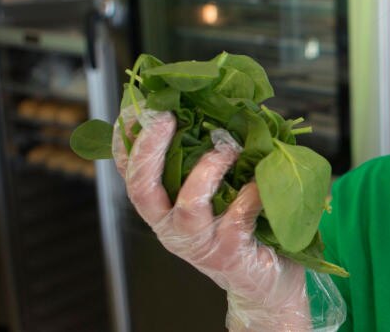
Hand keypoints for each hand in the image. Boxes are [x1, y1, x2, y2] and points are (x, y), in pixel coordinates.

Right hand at [112, 107, 342, 330]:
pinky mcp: (229, 251)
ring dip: (207, 169)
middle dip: (150, 148)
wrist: (263, 282)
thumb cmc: (239, 227)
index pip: (129, 173)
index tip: (136, 106)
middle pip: (141, 188)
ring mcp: (198, 242)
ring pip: (188, 205)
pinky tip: (261, 179)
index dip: (126, 141)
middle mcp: (170, 226)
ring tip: (228, 147)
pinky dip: (251, 192)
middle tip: (166, 116)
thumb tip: (216, 108)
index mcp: (162, 208)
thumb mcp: (214, 193)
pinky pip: (238, 216)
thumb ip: (206, 160)